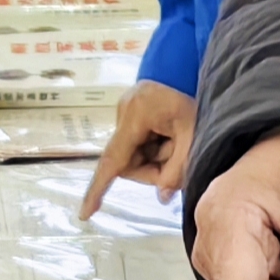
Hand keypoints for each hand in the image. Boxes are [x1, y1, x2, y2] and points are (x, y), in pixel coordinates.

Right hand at [83, 81, 195, 216]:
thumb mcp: (193, 135)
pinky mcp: (128, 113)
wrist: (186, 66)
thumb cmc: (194, 99)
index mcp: (136, 116)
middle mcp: (123, 113)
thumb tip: (162, 197)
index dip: (99, 189)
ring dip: (155, 158)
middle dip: (152, 168)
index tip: (85, 213)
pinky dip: (153, 148)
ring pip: (133, 155)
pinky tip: (168, 136)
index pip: (114, 160)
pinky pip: (136, 144)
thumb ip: (179, 168)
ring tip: (177, 141)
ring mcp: (123, 112)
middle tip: (179, 157)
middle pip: (128, 162)